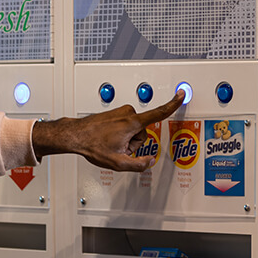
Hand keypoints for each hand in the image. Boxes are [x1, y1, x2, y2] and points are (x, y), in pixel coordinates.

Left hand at [31, 90, 184, 171]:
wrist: (75, 135)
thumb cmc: (93, 144)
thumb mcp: (118, 162)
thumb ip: (138, 164)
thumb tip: (149, 161)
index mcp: (132, 122)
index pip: (159, 112)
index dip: (173, 104)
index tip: (182, 93)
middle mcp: (128, 113)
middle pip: (143, 132)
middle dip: (133, 143)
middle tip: (117, 147)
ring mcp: (121, 112)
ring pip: (133, 130)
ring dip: (125, 139)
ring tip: (110, 143)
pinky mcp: (115, 113)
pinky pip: (125, 126)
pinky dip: (119, 134)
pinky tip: (107, 139)